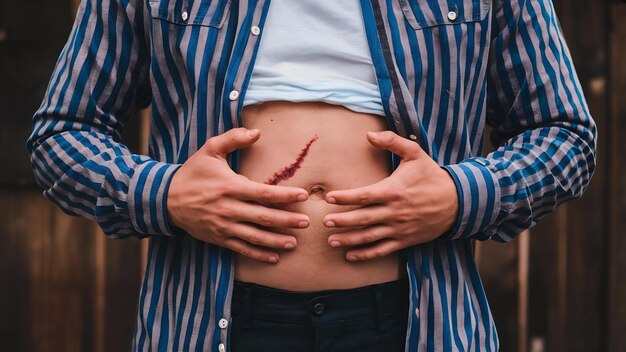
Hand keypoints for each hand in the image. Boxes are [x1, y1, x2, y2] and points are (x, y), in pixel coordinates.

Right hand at [167, 128, 309, 262]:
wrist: (165, 199)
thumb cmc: (192, 173)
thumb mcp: (209, 150)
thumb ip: (233, 139)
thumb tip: (256, 132)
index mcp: (231, 187)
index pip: (264, 193)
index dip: (285, 196)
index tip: (303, 196)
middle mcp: (230, 209)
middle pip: (264, 218)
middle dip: (288, 221)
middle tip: (306, 222)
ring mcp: (224, 226)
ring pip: (256, 237)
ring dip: (277, 241)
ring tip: (294, 242)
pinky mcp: (219, 238)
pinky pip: (242, 249)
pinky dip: (258, 255)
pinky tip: (274, 258)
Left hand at [323, 131, 457, 260]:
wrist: (458, 201)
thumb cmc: (432, 175)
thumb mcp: (415, 153)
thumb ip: (392, 142)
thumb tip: (369, 135)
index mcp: (393, 191)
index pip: (363, 195)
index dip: (345, 197)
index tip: (329, 197)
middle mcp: (394, 212)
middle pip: (362, 218)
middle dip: (342, 221)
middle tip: (325, 222)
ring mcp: (399, 228)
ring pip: (369, 237)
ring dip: (349, 240)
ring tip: (331, 241)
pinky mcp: (404, 240)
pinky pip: (382, 249)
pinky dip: (366, 254)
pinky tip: (350, 256)